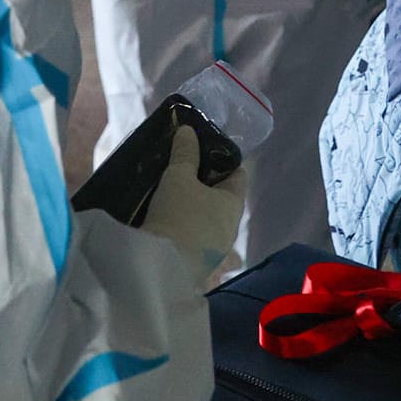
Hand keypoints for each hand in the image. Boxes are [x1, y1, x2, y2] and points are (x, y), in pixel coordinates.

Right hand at [142, 126, 247, 286]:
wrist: (161, 267)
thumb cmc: (177, 214)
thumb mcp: (177, 177)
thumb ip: (185, 153)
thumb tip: (188, 130)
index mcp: (234, 204)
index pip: (239, 176)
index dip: (225, 162)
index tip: (206, 154)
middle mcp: (231, 229)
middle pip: (226, 203)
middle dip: (209, 191)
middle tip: (185, 177)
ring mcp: (219, 253)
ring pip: (214, 229)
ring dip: (201, 219)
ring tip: (176, 207)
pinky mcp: (201, 270)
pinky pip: (201, 252)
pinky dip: (191, 242)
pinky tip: (175, 238)